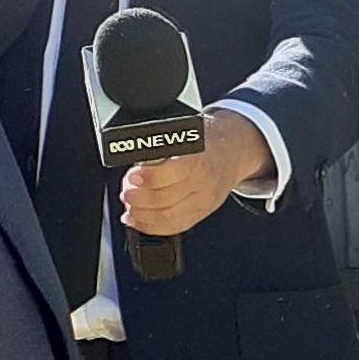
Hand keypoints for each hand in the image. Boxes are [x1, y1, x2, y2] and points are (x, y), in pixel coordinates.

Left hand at [119, 105, 268, 240]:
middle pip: (165, 199)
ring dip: (141, 214)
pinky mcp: (201, 213)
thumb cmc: (206, 140)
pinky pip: (174, 226)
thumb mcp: (185, 132)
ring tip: (129, 205)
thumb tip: (132, 158)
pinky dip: (150, 226)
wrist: (232, 151)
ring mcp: (203, 201)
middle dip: (138, 198)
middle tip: (126, 191)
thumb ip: (160, 147)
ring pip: (168, 217)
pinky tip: (136, 220)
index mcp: (199, 158)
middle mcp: (203, 183)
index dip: (147, 177)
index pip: (172, 173)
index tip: (132, 176)